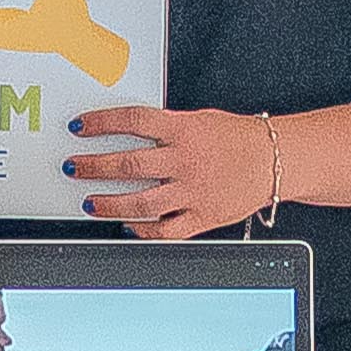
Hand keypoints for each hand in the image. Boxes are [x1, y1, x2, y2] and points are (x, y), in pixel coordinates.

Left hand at [63, 103, 272, 241]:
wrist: (276, 160)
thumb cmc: (238, 137)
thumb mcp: (200, 119)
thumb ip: (167, 128)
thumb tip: (128, 130)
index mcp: (184, 130)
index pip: (132, 121)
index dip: (100, 123)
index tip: (79, 127)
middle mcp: (186, 161)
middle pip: (129, 165)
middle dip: (94, 167)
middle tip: (74, 167)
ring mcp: (193, 191)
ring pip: (142, 202)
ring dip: (110, 204)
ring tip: (90, 203)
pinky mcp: (203, 216)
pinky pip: (166, 231)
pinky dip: (143, 231)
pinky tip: (128, 227)